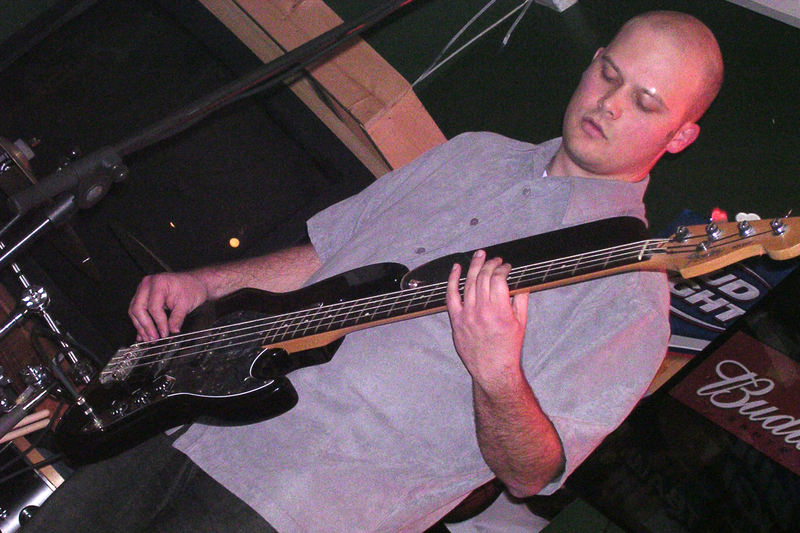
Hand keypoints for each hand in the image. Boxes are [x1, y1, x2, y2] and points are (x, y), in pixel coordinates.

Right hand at [128, 272, 208, 340]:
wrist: (194, 282)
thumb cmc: (191, 288)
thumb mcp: (186, 304)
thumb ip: (177, 319)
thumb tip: (172, 332)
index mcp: (158, 283)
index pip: (154, 307)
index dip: (158, 323)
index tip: (164, 334)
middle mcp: (147, 284)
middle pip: (138, 308)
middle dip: (145, 326)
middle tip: (153, 338)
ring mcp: (143, 289)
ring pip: (134, 310)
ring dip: (141, 326)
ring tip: (148, 339)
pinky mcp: (143, 295)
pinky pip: (137, 310)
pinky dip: (140, 322)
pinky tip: (142, 334)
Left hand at [445, 250, 528, 386]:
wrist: (493, 369)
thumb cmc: (508, 348)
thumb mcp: (521, 323)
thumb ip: (521, 300)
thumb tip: (521, 283)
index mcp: (501, 311)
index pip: (499, 279)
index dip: (503, 269)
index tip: (506, 266)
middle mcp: (483, 311)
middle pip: (484, 277)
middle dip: (490, 264)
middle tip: (495, 259)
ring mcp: (467, 315)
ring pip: (469, 283)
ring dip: (474, 266)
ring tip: (479, 255)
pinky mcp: (456, 320)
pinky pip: (451, 295)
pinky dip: (452, 280)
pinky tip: (456, 268)